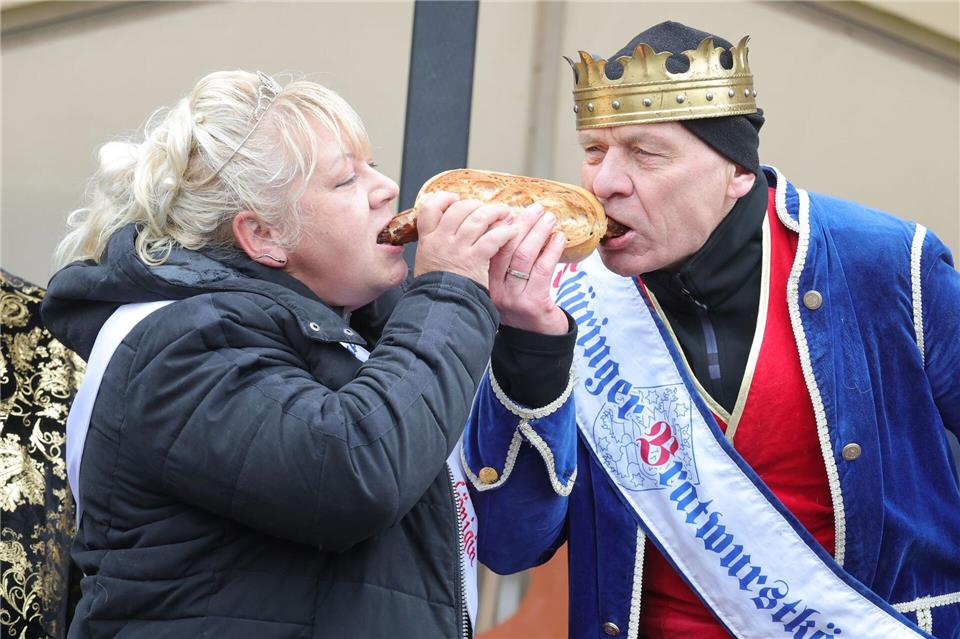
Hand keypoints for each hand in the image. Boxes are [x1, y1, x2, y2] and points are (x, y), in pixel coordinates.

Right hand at [413, 192, 518, 288]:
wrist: (441, 308)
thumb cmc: (436, 289)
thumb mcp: (426, 263)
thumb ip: (434, 245)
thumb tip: (444, 231)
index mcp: (427, 240)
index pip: (430, 208)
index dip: (444, 199)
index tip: (455, 199)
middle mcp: (441, 240)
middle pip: (459, 208)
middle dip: (476, 204)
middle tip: (487, 208)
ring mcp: (458, 249)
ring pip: (478, 218)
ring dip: (495, 212)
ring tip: (504, 213)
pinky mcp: (475, 259)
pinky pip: (493, 238)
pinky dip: (505, 232)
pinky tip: (512, 232)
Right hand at [489, 203, 568, 334]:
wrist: (536, 342)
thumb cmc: (523, 307)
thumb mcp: (507, 285)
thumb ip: (506, 261)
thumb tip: (515, 222)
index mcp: (484, 282)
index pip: (488, 247)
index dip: (499, 225)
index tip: (511, 208)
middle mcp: (495, 290)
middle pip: (505, 247)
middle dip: (522, 223)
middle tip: (536, 207)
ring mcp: (513, 298)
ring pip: (524, 256)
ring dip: (538, 232)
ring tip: (550, 218)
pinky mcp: (533, 304)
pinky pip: (542, 269)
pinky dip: (552, 250)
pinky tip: (559, 238)